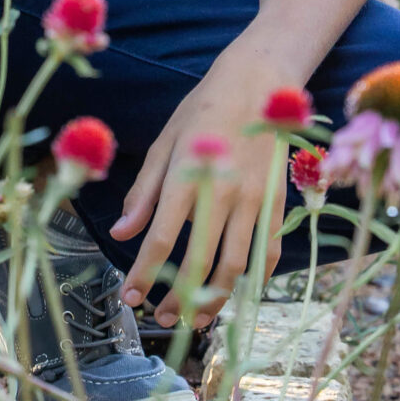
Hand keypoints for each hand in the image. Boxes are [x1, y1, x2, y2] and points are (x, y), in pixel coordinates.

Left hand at [110, 47, 290, 328]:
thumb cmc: (204, 109)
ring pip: (236, 267)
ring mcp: (255, 200)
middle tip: (160, 319)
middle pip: (201, 263)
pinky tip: (235, 290)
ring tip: (194, 317)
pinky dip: (252, 278)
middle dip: (178, 298)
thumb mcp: (165, 143)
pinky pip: (266, 252)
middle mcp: (223, 193)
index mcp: (189, 176)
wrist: (259, 81)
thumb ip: (143, 192)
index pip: (162, 239)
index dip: (143, 273)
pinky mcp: (277, 202)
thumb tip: (121, 233)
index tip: (128, 296)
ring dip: (214, 299)